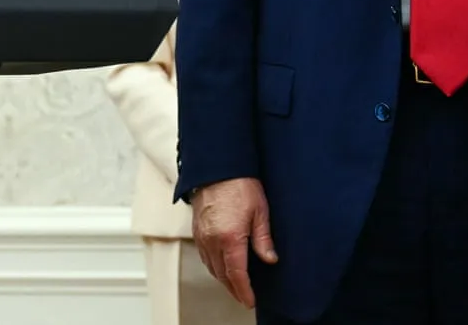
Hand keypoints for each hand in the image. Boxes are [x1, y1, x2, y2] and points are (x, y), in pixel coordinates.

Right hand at [191, 177, 277, 308]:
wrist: (217, 166)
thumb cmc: (239, 183)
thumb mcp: (260, 211)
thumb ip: (264, 239)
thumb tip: (270, 259)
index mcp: (229, 238)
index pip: (236, 274)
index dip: (244, 291)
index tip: (250, 301)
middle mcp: (212, 240)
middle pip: (222, 274)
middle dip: (233, 289)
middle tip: (244, 297)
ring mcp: (202, 235)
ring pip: (211, 267)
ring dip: (223, 278)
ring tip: (234, 284)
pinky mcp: (197, 229)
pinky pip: (204, 255)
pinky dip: (213, 265)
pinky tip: (221, 265)